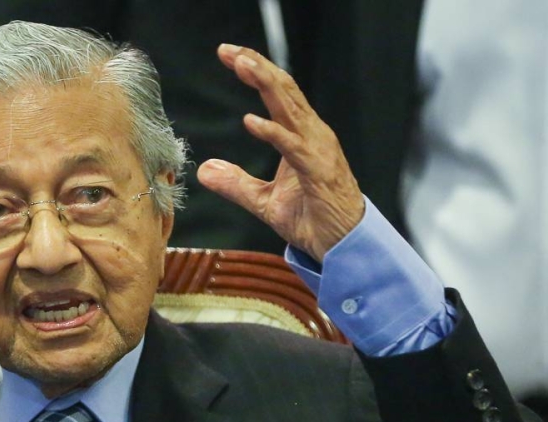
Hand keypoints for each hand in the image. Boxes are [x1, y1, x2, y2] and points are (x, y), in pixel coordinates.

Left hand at [197, 45, 363, 262]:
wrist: (342, 246)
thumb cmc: (312, 218)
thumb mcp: (263, 201)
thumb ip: (235, 183)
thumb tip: (205, 170)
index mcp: (300, 136)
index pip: (277, 95)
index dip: (255, 72)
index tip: (228, 54)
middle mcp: (312, 136)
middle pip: (284, 91)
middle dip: (257, 67)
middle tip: (229, 50)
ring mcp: (318, 151)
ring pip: (291, 109)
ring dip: (266, 85)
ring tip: (242, 65)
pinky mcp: (318, 173)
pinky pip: (293, 148)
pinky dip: (272, 133)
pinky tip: (251, 121)